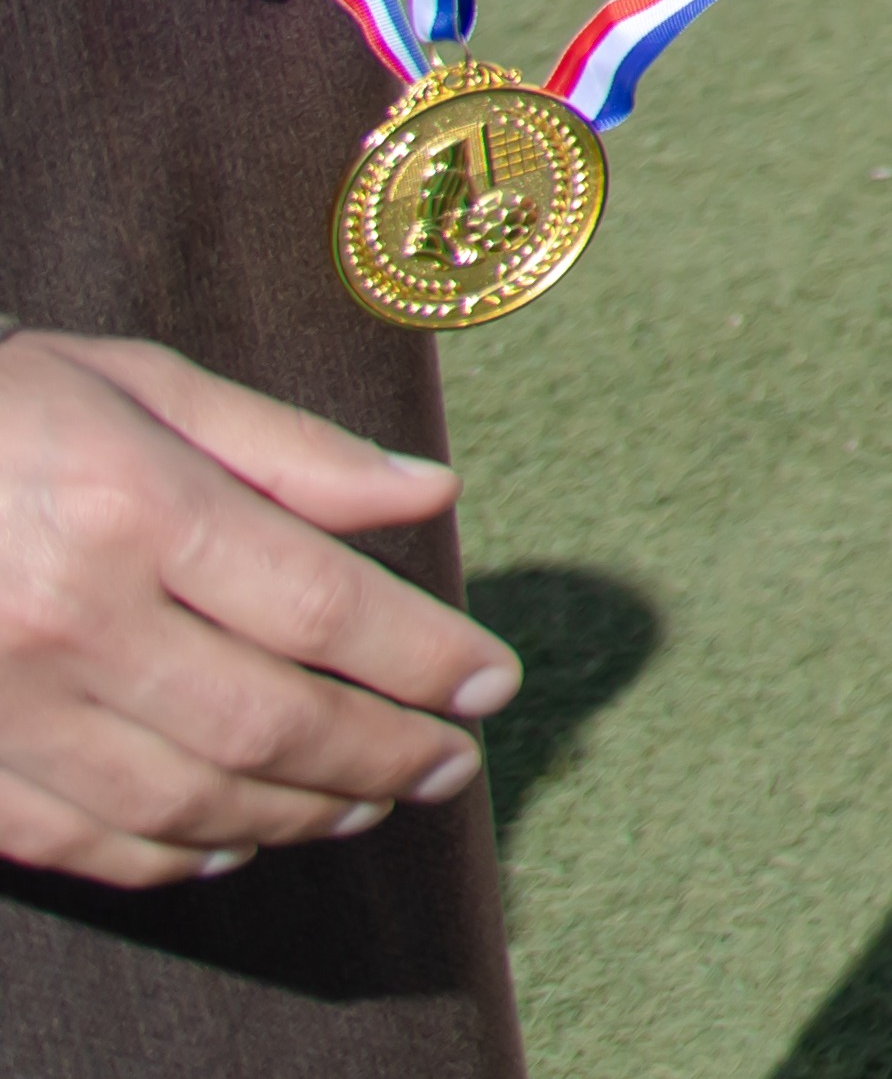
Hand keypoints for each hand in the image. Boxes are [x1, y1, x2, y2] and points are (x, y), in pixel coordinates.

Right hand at [0, 330, 508, 888]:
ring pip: (187, 800)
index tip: (491, 684)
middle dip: (381, 754)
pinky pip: (83, 840)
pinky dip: (172, 857)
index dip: (424, 657)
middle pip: (271, 721)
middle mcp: (72, 620)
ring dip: (296, 814)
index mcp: (134, 509)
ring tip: (365, 804)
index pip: (324, 608)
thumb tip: (430, 495)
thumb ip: (292, 451)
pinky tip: (231, 845)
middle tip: (449, 765)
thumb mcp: (143, 386)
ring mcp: (2, 706)